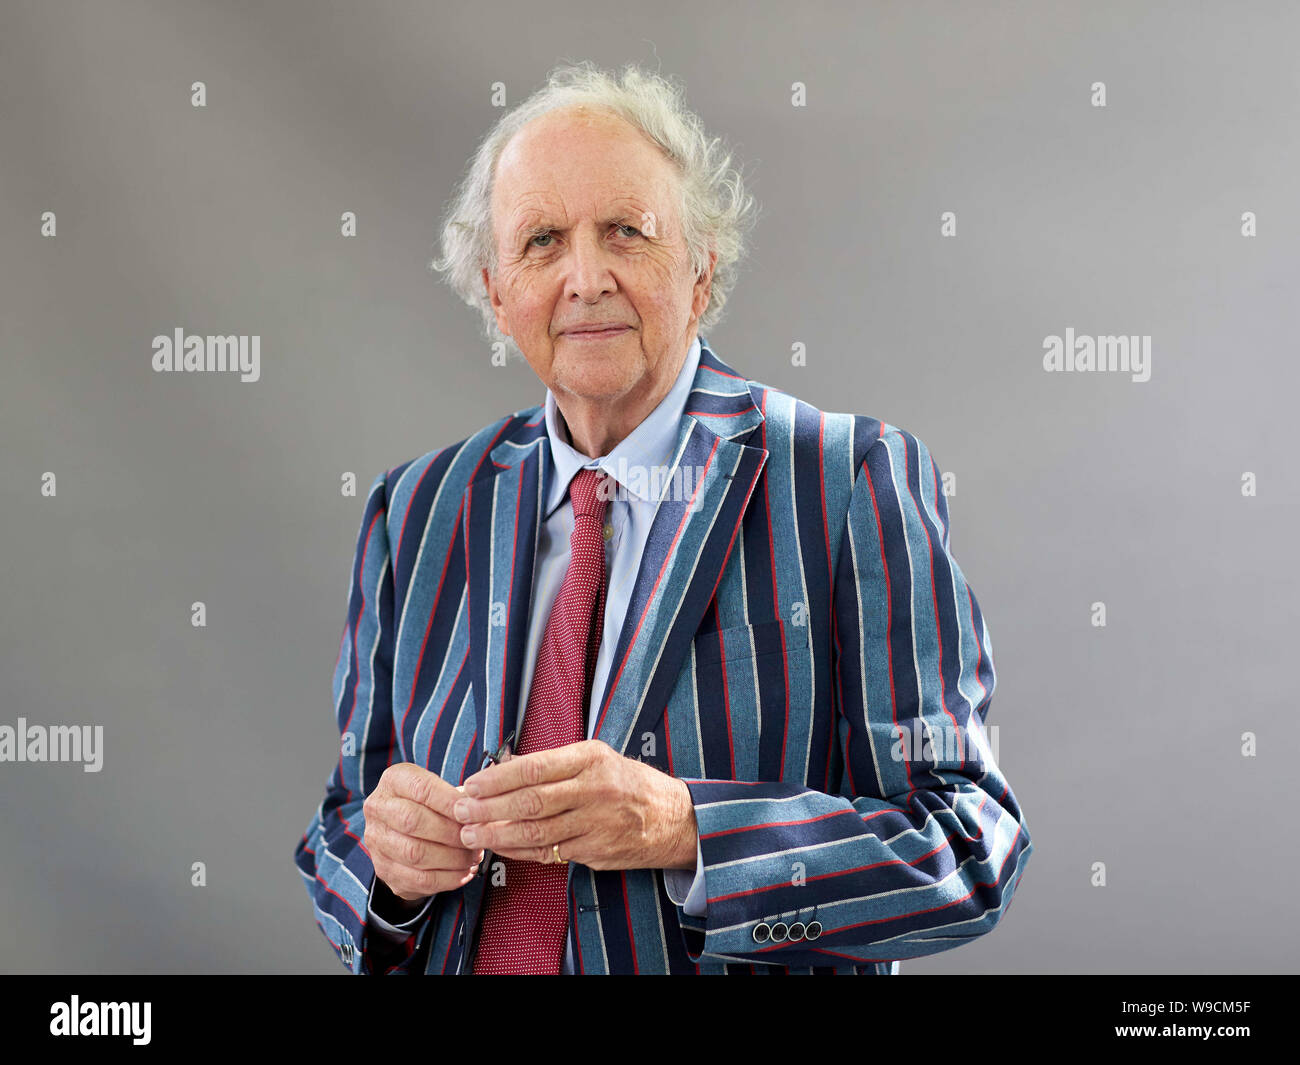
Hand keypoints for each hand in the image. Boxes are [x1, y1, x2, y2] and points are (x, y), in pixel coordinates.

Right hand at [362, 763, 484, 901]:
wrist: (403, 830)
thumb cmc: (431, 804)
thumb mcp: (441, 790)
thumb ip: (459, 797)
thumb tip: (481, 811)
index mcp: (393, 780)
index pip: (421, 789)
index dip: (450, 802)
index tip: (473, 812)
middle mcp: (377, 809)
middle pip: (413, 821)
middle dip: (451, 833)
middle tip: (476, 839)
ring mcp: (376, 841)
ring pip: (415, 853)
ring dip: (452, 858)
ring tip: (473, 857)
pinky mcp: (384, 870)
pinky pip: (417, 879)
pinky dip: (447, 878)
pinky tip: (464, 873)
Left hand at [452, 739, 697, 870]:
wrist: (674, 818)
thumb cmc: (628, 782)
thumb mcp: (597, 758)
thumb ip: (554, 763)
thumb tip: (503, 766)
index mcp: (590, 758)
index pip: (534, 768)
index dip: (496, 778)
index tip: (469, 785)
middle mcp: (594, 790)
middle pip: (530, 801)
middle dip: (488, 809)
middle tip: (460, 814)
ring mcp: (596, 824)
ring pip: (536, 832)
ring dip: (497, 835)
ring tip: (471, 836)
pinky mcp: (596, 852)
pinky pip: (549, 853)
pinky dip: (520, 852)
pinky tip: (500, 849)